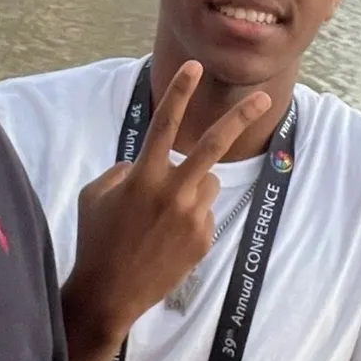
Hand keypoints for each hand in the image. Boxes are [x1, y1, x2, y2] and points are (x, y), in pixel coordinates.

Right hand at [65, 63, 271, 347]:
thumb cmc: (95, 239)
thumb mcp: (95, 195)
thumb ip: (122, 172)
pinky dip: (190, 218)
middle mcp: (172, 191)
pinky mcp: (203, 238)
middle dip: (240, 117)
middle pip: (214, 146)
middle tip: (264, 98)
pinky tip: (167, 240)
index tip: (194, 66)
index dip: (179, 92)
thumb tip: (143, 165)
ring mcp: (191, 216)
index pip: (165, 124)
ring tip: (164, 217)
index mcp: (142, 176)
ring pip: (208, 183)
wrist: (109, 294)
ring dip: (194, 187)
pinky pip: (203, 213)